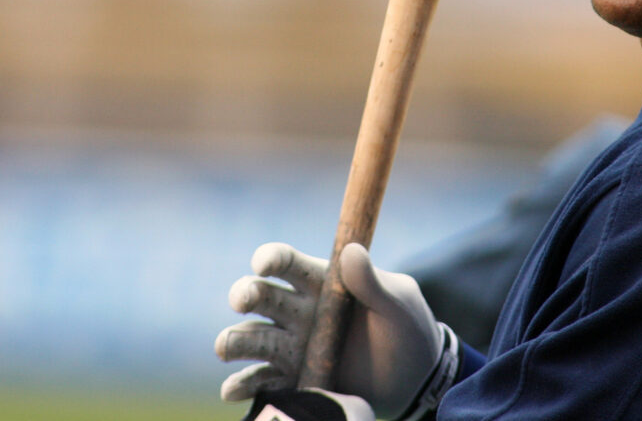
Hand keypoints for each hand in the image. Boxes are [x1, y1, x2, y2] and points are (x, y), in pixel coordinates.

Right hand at [217, 242, 452, 418]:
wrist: (416, 379)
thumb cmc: (408, 328)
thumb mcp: (399, 302)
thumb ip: (373, 281)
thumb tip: (352, 251)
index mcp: (322, 282)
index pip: (288, 263)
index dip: (271, 258)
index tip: (262, 264)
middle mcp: (299, 311)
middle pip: (260, 296)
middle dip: (245, 294)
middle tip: (243, 301)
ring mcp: (293, 346)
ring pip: (252, 338)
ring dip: (234, 340)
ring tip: (225, 348)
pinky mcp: (294, 380)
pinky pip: (261, 382)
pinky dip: (243, 386)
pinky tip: (233, 390)